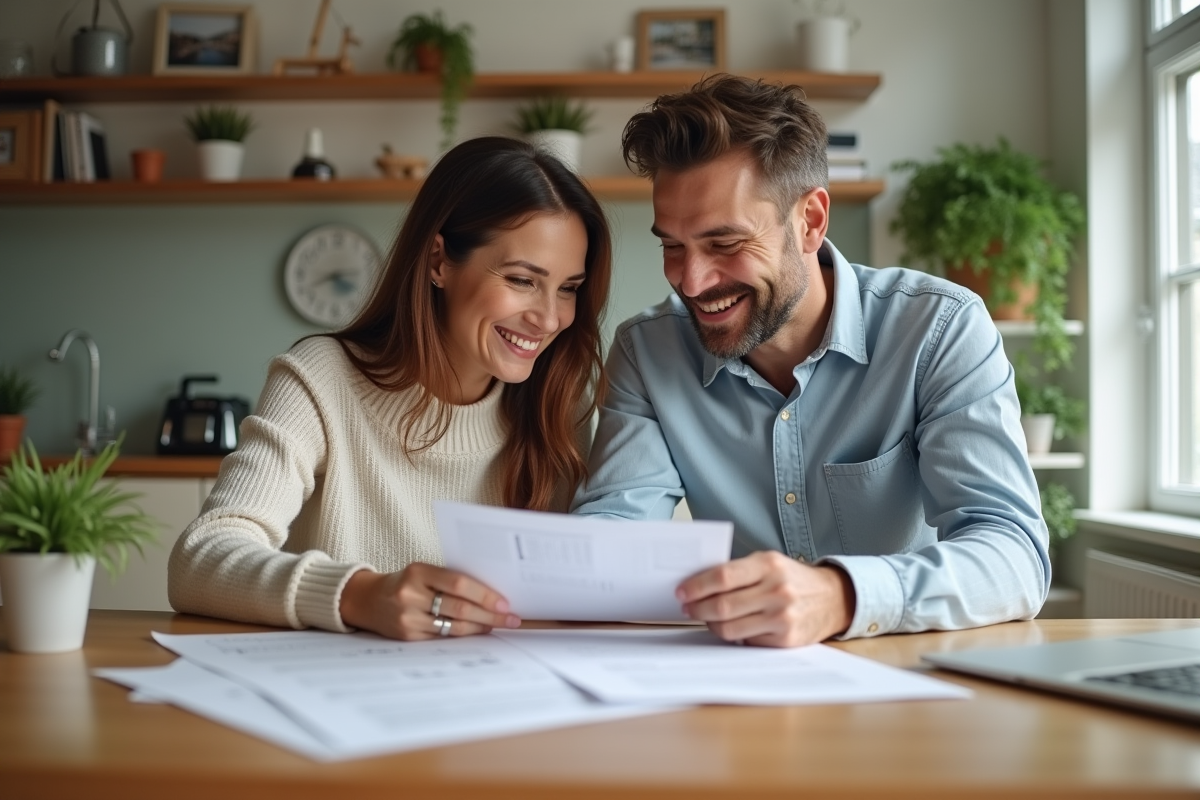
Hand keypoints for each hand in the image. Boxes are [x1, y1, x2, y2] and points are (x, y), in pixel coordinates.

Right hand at [338, 562, 520, 640]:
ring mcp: (408, 618)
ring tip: (497, 625)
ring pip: (453, 626)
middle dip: (489, 615)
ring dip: (480, 627)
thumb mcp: (422, 573)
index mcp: (418, 572)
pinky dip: (463, 635)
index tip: (505, 603)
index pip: (459, 583)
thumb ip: (449, 580)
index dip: (485, 595)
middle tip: (510, 618)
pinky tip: (476, 632)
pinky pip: (442, 638)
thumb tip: (490, 595)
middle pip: (459, 608)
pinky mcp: (407, 636)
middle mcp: (410, 594)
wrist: (366, 600)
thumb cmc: (404, 583)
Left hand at [676, 551, 855, 647]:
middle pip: (723, 606)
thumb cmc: (792, 579)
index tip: (682, 592)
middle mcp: (777, 590)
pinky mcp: (785, 639)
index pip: (722, 577)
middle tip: (687, 608)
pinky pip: (746, 641)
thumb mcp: (769, 563)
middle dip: (698, 609)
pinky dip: (734, 635)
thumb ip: (738, 571)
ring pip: (730, 628)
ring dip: (711, 624)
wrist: (833, 598)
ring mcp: (782, 617)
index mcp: (769, 565)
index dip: (696, 586)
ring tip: (706, 618)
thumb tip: (698, 585)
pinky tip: (731, 627)